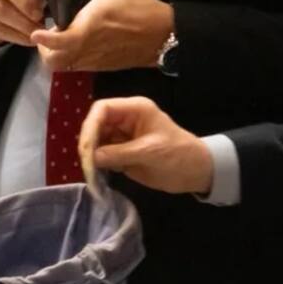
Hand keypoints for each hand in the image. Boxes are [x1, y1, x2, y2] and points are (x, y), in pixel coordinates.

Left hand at [30, 0, 172, 71]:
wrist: (163, 32)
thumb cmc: (137, 4)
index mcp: (88, 27)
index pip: (57, 42)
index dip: (42, 40)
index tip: (36, 32)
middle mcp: (87, 48)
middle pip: (53, 62)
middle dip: (44, 50)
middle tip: (47, 33)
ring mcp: (94, 60)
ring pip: (63, 67)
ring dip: (56, 55)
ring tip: (60, 36)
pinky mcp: (101, 66)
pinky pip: (77, 67)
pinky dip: (70, 58)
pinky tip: (76, 41)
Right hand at [79, 96, 212, 193]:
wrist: (196, 172)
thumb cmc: (178, 155)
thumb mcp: (150, 152)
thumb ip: (120, 153)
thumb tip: (92, 158)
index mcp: (135, 109)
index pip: (102, 109)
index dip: (90, 126)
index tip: (86, 148)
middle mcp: (125, 119)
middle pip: (96, 124)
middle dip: (88, 142)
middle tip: (86, 164)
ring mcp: (122, 136)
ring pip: (96, 140)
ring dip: (91, 155)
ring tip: (91, 172)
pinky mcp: (122, 152)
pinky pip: (102, 154)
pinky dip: (97, 163)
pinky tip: (98, 174)